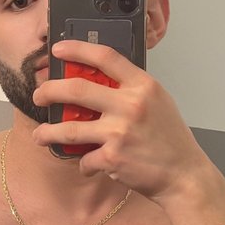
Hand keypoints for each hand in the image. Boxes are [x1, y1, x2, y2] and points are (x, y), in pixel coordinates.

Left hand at [30, 39, 212, 203]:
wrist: (184, 175)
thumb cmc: (171, 139)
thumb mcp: (158, 102)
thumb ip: (131, 89)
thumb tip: (98, 81)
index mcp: (143, 86)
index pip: (106, 57)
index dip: (78, 49)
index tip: (58, 50)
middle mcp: (130, 105)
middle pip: (77, 89)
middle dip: (49, 91)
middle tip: (40, 95)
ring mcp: (120, 132)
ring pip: (69, 128)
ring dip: (48, 132)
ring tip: (41, 135)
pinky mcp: (112, 158)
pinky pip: (84, 158)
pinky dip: (84, 163)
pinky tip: (89, 163)